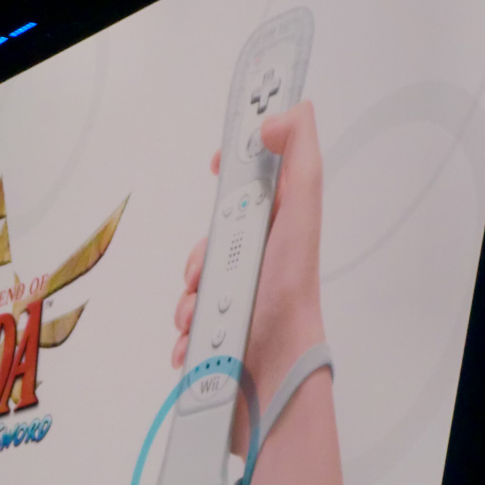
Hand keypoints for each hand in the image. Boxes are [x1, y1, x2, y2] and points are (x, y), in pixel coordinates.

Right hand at [172, 101, 326, 452]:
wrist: (275, 371)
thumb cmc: (288, 292)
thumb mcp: (300, 214)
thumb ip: (298, 160)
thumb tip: (284, 112)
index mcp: (277, 236)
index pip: (251, 189)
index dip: (232, 168)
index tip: (214, 162)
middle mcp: (257, 268)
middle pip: (207, 244)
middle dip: (196, 259)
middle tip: (204, 274)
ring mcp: (236, 306)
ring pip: (190, 289)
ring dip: (187, 302)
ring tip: (201, 319)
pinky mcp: (218, 340)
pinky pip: (184, 328)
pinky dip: (183, 336)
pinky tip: (195, 345)